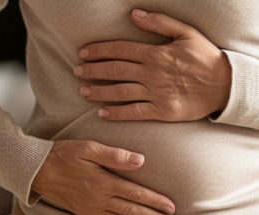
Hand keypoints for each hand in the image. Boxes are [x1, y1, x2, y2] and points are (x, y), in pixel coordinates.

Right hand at [32, 140, 174, 214]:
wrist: (39, 170)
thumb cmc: (64, 155)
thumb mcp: (89, 148)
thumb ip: (115, 155)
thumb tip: (140, 160)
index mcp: (103, 182)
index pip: (135, 194)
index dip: (155, 202)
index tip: (171, 208)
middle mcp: (99, 200)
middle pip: (132, 213)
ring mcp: (91, 210)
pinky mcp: (84, 214)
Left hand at [74, 9, 231, 121]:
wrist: (224, 86)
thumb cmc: (205, 58)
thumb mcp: (186, 33)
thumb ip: (160, 22)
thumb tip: (134, 15)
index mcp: (156, 53)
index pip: (120, 49)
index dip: (98, 51)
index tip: (83, 54)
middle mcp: (152, 73)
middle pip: (115, 70)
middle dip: (92, 70)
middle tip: (77, 72)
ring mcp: (156, 93)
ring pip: (120, 91)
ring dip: (99, 91)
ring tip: (82, 91)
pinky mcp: (162, 111)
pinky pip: (135, 112)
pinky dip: (117, 113)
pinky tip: (102, 113)